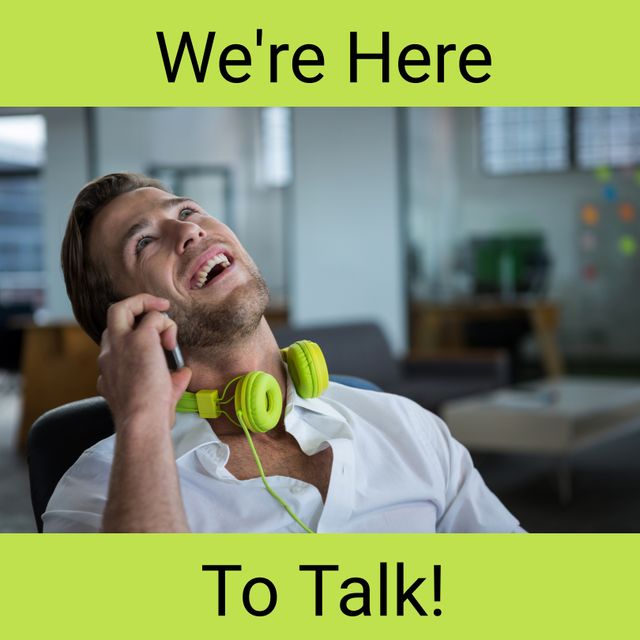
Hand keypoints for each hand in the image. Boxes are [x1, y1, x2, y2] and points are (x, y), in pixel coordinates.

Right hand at [97, 294, 191, 428]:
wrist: (142, 421)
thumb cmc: (149, 416)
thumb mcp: (155, 397)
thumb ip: (170, 381)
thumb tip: (183, 371)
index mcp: (108, 369)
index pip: (113, 341)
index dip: (133, 337)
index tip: (154, 345)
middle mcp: (109, 353)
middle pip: (112, 315)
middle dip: (134, 306)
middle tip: (157, 311)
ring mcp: (120, 344)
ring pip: (123, 307)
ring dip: (149, 308)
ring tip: (168, 323)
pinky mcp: (138, 339)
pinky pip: (154, 317)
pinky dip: (167, 324)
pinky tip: (172, 343)